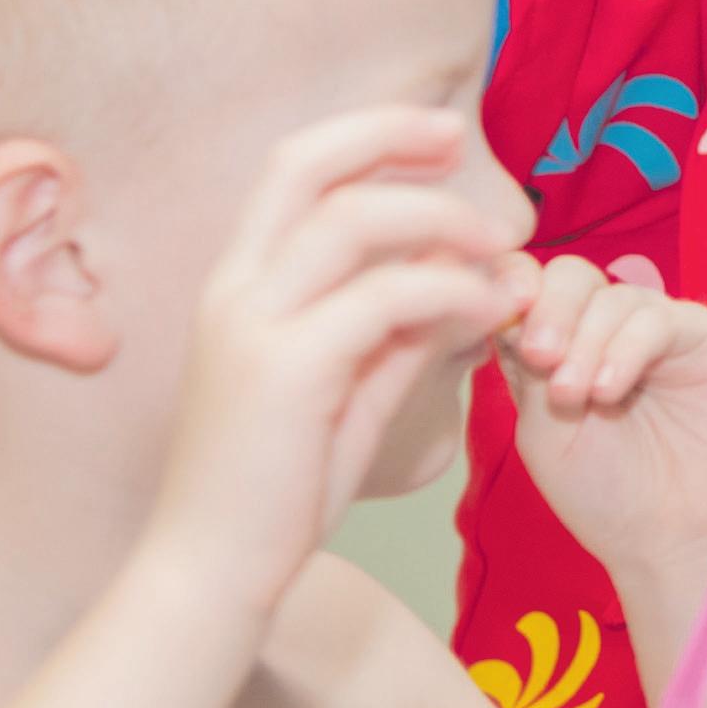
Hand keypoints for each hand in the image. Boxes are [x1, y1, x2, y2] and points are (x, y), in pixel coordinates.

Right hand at [151, 107, 526, 605]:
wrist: (210, 574)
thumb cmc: (275, 492)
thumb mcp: (347, 392)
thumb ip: (398, 333)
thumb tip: (467, 284)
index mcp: (236, 285)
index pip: (293, 168)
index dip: (365, 134)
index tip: (436, 134)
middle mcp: (233, 289)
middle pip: (305, 163)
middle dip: (390, 133)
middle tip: (463, 136)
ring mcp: (251, 325)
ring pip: (351, 219)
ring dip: (438, 217)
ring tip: (496, 244)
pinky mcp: (284, 369)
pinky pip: (382, 297)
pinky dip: (447, 289)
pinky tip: (483, 308)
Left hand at [499, 256, 706, 574]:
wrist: (678, 539)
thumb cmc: (607, 495)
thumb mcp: (544, 431)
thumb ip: (524, 370)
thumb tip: (498, 307)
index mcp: (560, 346)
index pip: (529, 289)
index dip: (508, 292)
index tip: (497, 324)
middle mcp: (605, 329)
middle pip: (569, 276)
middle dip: (547, 311)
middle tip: (539, 360)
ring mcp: (654, 329)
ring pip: (610, 296)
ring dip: (584, 343)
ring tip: (576, 398)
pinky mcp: (700, 337)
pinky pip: (657, 318)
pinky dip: (625, 349)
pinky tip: (610, 393)